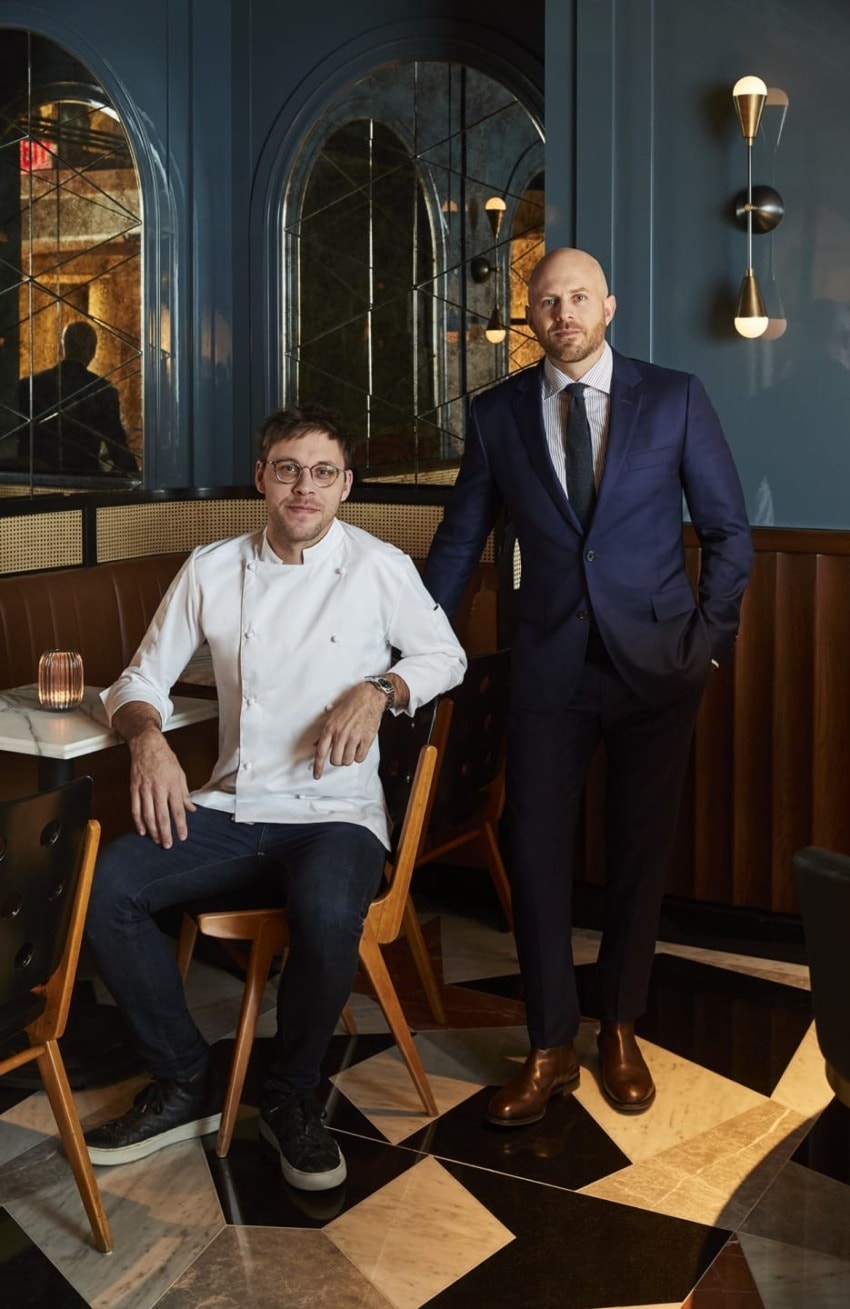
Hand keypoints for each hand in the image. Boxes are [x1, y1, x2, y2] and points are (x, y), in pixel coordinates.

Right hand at [127, 723, 196, 846]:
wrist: (147, 745)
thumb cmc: (166, 759)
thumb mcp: (181, 774)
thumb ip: (185, 794)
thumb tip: (191, 809)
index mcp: (172, 785)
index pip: (177, 810)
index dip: (180, 826)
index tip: (182, 837)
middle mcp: (158, 789)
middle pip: (161, 816)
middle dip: (165, 833)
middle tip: (168, 845)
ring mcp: (145, 789)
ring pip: (147, 815)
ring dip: (152, 830)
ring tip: (157, 840)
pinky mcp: (134, 789)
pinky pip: (135, 808)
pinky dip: (138, 821)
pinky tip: (142, 830)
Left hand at [312, 682, 385, 779]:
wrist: (369, 697)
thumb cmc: (350, 705)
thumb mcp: (332, 716)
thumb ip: (324, 733)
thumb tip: (317, 745)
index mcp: (330, 728)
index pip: (321, 753)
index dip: (318, 767)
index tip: (317, 775)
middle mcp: (340, 734)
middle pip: (335, 761)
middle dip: (338, 760)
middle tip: (342, 753)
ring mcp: (354, 737)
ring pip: (348, 761)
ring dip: (349, 758)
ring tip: (352, 748)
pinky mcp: (366, 739)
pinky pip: (360, 758)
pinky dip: (359, 756)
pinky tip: (359, 747)